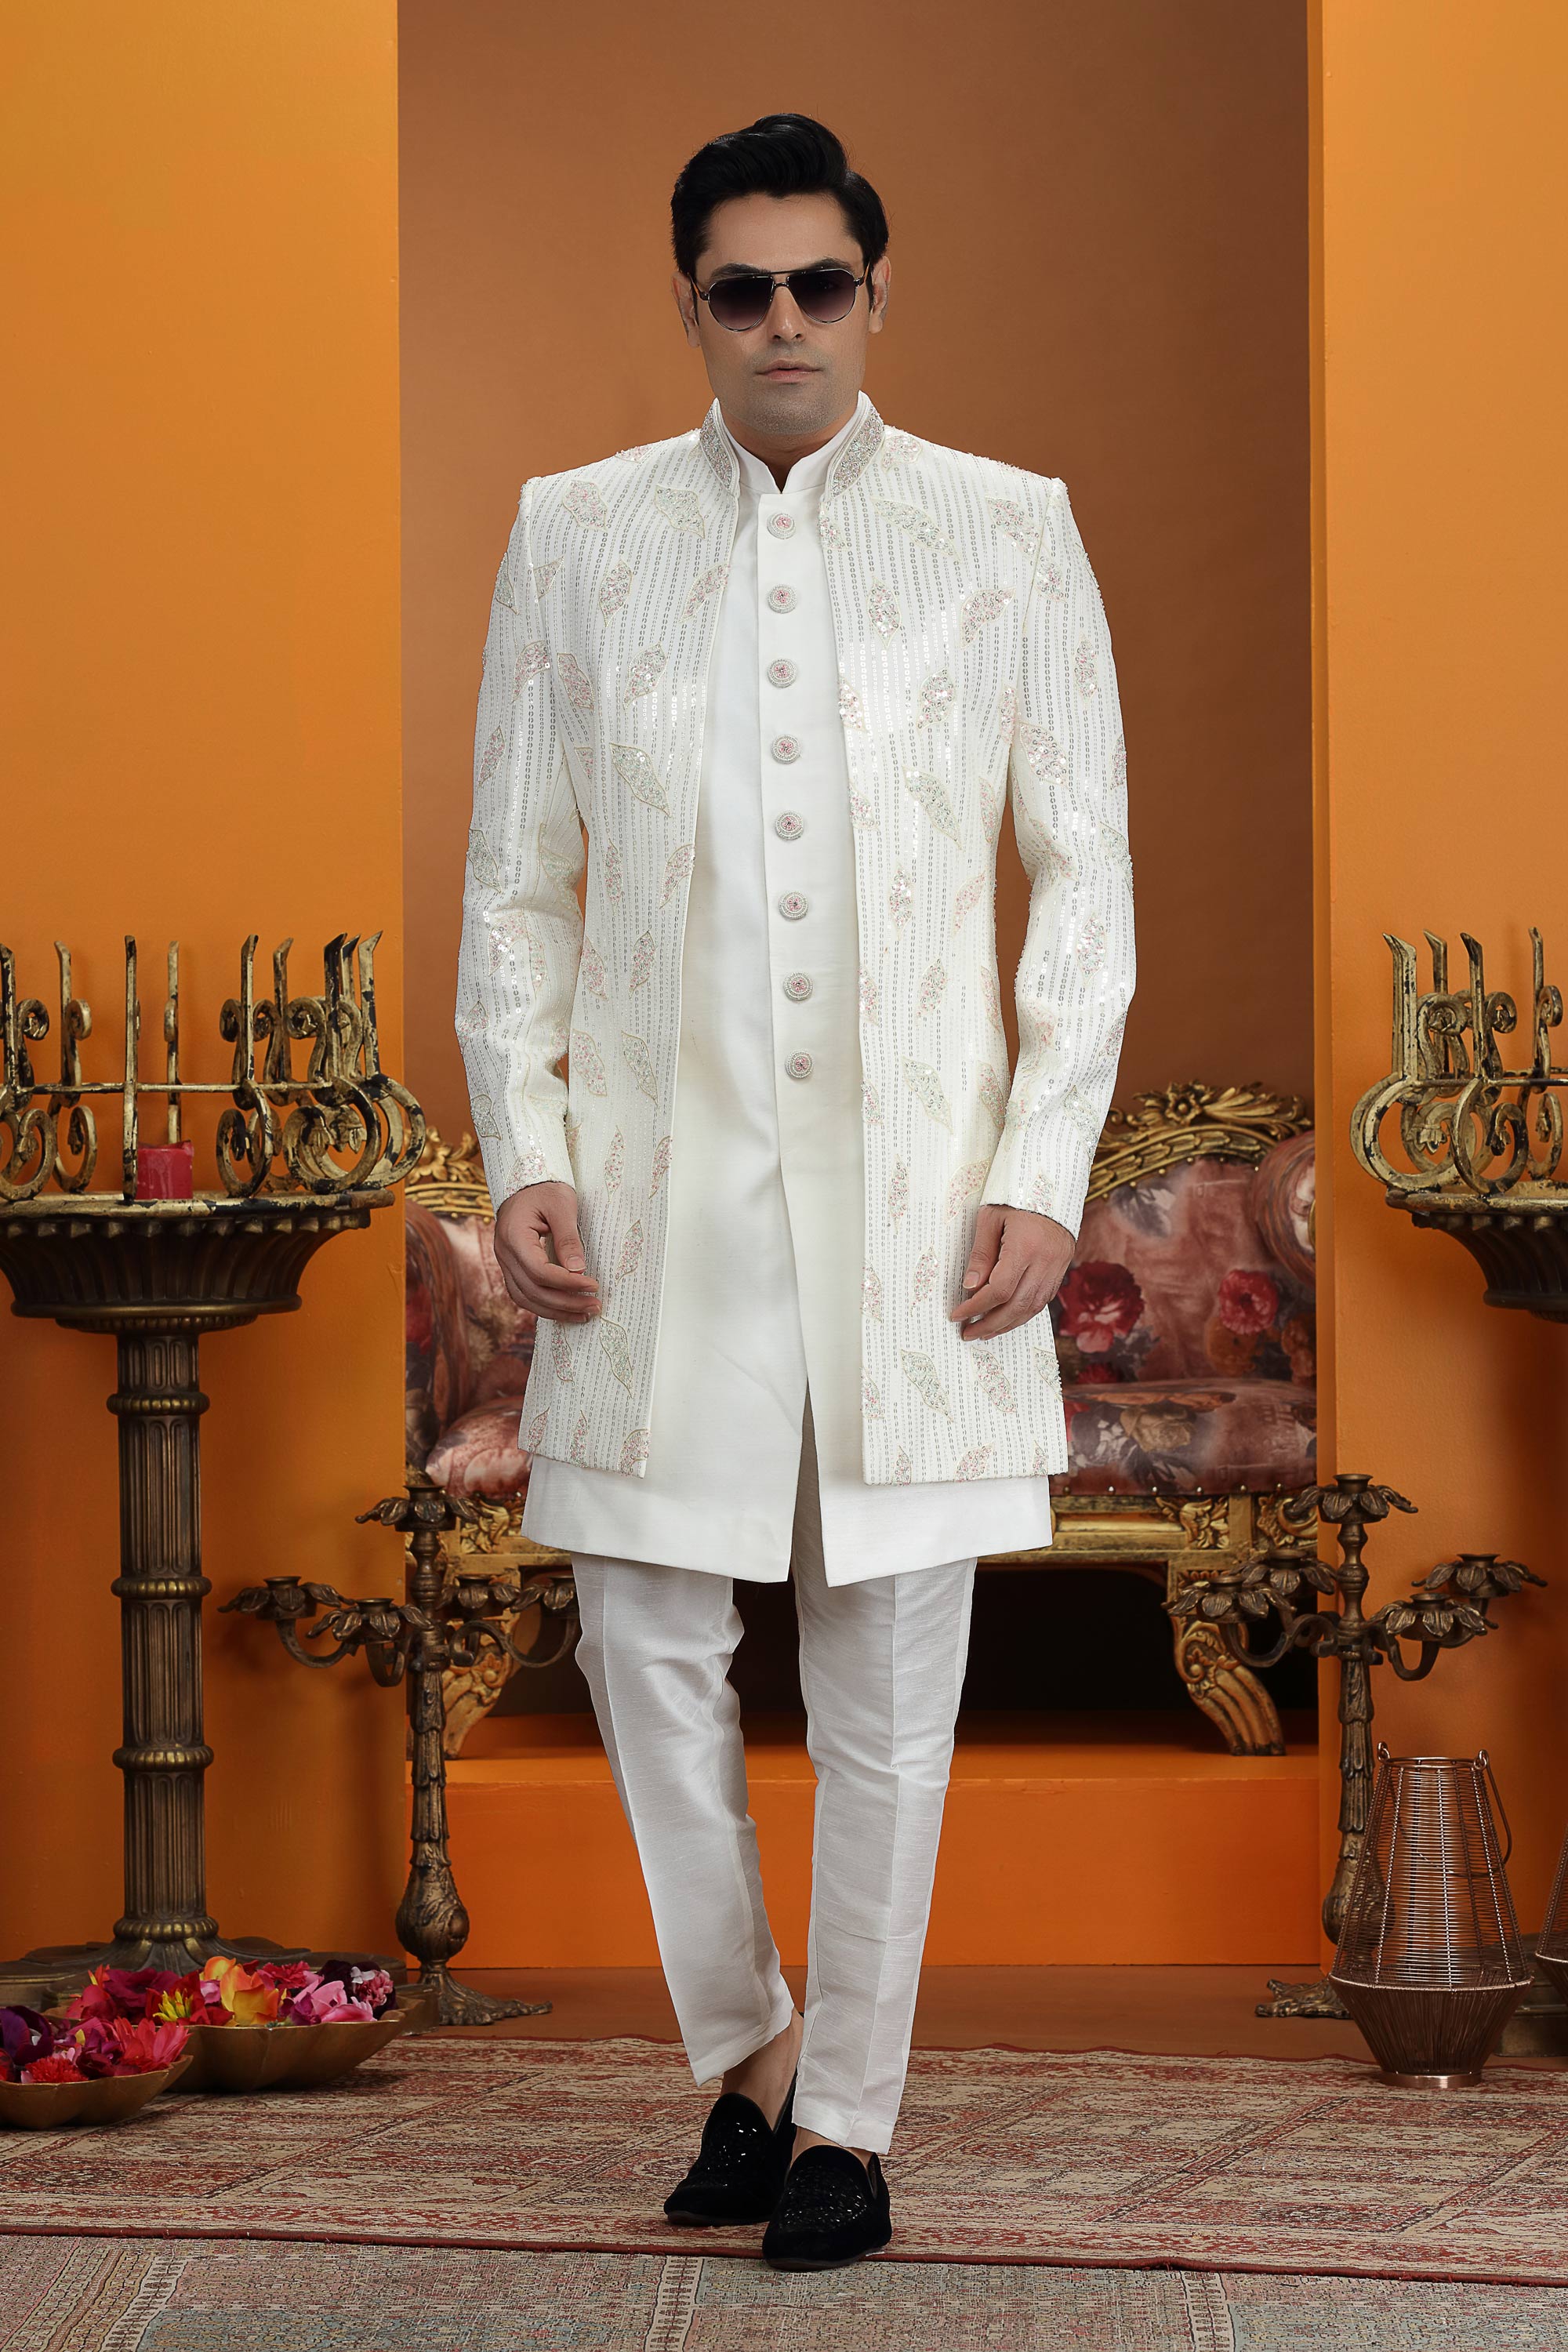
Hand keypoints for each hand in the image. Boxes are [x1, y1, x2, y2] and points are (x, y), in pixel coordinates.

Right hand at [493, 1181, 600, 1322]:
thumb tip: (578, 1269)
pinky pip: (524, 1294)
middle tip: (595, 1305)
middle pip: (533, 1291)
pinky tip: (566, 1309)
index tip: (593, 1284)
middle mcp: (504, 1254)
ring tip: (584, 1313)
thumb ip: (568, 1238)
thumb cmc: (545, 1190)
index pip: (540, 1271)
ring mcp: (504, 1263)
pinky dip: (545, 1305)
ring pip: (526, 1299)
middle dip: (566, 1303)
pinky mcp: (511, 1268)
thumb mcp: (562, 1206)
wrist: (525, 1184)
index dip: (567, 1283)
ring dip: (555, 1311)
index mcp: (514, 1236)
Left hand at [948, 1204, 1073, 1340]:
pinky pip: (1043, 1300)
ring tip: (986, 1332)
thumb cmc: (1015, 1196)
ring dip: (1007, 1324)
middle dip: (990, 1324)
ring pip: (1032, 1308)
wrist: (1051, 1183)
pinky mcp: (1062, 1268)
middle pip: (1016, 1306)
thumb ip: (981, 1254)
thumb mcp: (989, 1218)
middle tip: (968, 1333)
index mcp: (1024, 1247)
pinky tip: (1008, 1318)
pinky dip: (1024, 1313)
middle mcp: (1045, 1261)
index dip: (976, 1307)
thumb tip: (970, 1287)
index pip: (998, 1290)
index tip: (958, 1315)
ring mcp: (1057, 1266)